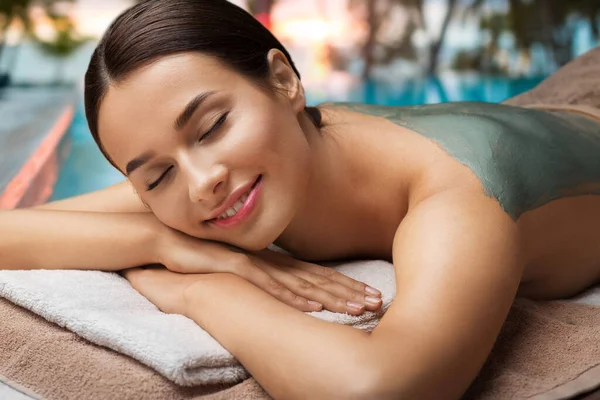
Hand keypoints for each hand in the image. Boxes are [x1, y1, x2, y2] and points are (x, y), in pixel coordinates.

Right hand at [154, 227, 381, 314]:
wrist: (158, 234)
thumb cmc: (193, 252)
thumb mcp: (229, 266)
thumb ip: (251, 275)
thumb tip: (271, 290)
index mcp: (270, 260)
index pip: (314, 274)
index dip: (342, 284)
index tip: (367, 294)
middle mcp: (267, 259)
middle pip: (316, 277)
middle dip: (348, 291)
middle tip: (377, 302)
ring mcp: (253, 261)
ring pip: (300, 282)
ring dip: (331, 295)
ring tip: (358, 307)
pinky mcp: (234, 264)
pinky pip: (268, 284)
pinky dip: (293, 295)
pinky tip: (314, 304)